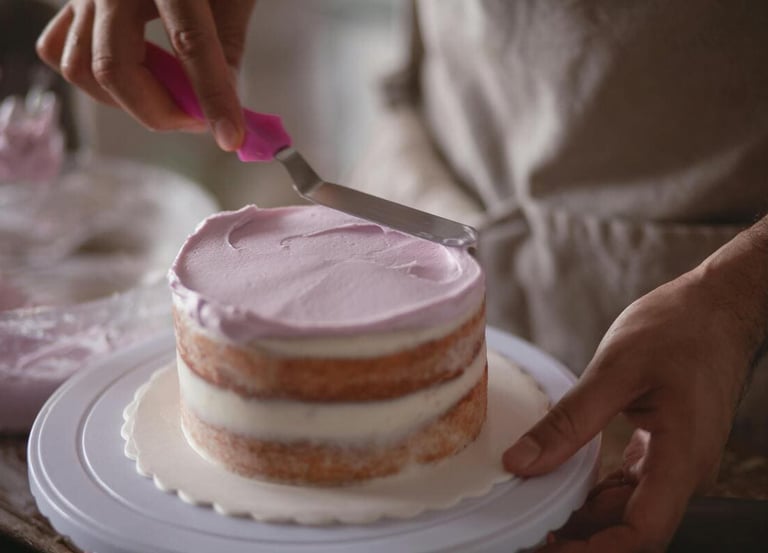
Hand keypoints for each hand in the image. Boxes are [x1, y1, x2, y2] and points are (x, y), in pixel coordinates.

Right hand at [36, 0, 256, 150]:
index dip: (213, 98)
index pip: (190, 44)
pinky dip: (94, 78)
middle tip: (198, 121)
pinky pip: (61, 50)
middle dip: (162, 111)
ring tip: (171, 98)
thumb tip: (224, 102)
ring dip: (129, 101)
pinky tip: (134, 75)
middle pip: (116, 66)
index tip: (231, 138)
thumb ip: (228, 42)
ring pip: (82, 67)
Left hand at [503, 273, 753, 551]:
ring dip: (584, 518)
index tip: (547, 549)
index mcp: (681, 459)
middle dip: (579, 540)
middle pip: (629, 529)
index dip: (594, 552)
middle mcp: (683, 471)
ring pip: (626, 510)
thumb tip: (521, 462)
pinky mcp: (664, 447)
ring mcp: (675, 461)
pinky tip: (562, 484)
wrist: (717, 305)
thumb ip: (569, 421)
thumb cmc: (680, 329)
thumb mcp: (616, 370)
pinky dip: (594, 491)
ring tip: (534, 512)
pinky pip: (628, 485)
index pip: (641, 533)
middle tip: (526, 532)